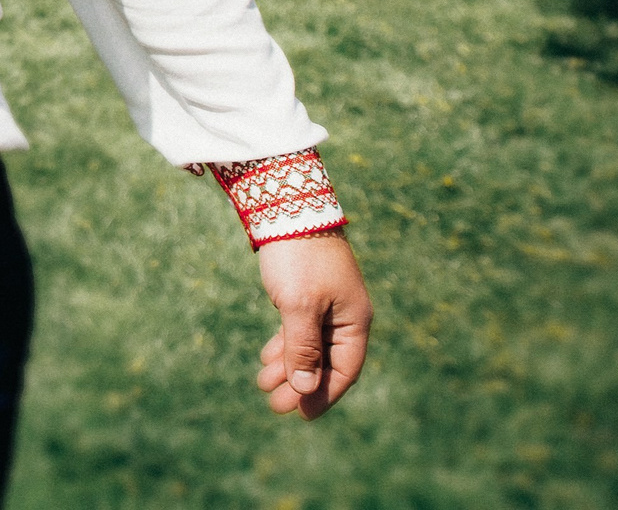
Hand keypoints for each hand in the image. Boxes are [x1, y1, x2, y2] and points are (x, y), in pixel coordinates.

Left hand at [255, 232, 371, 418]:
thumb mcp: (298, 306)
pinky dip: (284, 344)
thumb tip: (305, 388)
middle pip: (325, 360)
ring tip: (263, 385)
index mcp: (354, 319)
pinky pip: (299, 328)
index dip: (324, 393)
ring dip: (288, 365)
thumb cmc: (297, 256)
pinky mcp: (306, 290)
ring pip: (309, 344)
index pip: (344, 369)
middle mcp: (345, 314)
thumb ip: (302, 348)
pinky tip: (267, 358)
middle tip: (274, 405)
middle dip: (300, 384)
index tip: (301, 414)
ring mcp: (326, 302)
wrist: (286, 204)